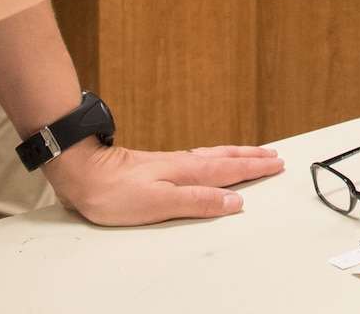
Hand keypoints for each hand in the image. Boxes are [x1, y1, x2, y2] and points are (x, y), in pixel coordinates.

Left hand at [43, 142, 284, 224]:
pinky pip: (199, 160)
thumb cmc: (116, 193)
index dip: (254, 168)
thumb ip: (199, 202)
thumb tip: (234, 202)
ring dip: (236, 156)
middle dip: (251, 157)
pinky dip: (215, 159)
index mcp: (188, 172)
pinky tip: (209, 162)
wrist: (83, 174)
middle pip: (226, 158)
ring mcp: (171, 164)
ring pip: (213, 157)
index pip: (230, 170)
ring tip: (251, 155)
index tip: (276, 164)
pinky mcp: (158, 168)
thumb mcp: (161, 204)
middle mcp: (183, 164)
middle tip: (273, 156)